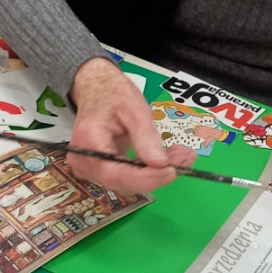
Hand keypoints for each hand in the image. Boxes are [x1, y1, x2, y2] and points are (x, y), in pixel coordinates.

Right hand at [69, 57, 196, 193]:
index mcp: (88, 144)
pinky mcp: (104, 170)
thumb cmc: (111, 94)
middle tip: (185, 158)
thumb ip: (145, 136)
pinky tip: (169, 158)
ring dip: (157, 173)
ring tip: (181, 155)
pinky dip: (150, 170)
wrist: (97, 89)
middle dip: (157, 174)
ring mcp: (93, 169)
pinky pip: (129, 177)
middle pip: (124, 182)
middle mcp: (86, 163)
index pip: (116, 174)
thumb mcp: (133, 108)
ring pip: (130, 183)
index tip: (171, 171)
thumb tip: (161, 164)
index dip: (146, 178)